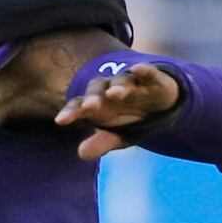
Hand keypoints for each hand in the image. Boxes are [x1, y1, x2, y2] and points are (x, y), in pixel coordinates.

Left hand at [54, 63, 182, 159]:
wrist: (160, 108)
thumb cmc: (130, 122)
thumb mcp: (117, 137)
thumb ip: (101, 143)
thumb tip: (81, 154)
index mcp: (97, 104)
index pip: (79, 105)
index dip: (70, 112)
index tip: (61, 121)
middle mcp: (109, 89)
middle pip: (96, 89)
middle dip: (93, 98)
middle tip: (89, 107)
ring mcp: (130, 82)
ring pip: (120, 80)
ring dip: (117, 86)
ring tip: (114, 94)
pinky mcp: (152, 79)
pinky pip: (146, 72)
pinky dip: (143, 70)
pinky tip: (137, 69)